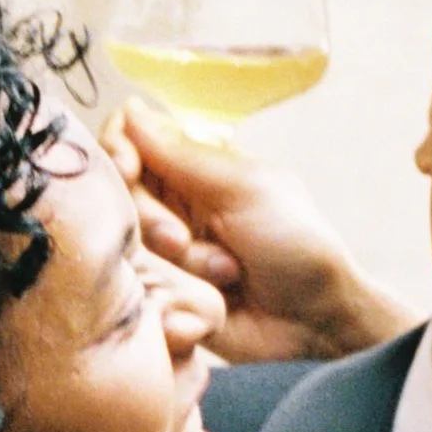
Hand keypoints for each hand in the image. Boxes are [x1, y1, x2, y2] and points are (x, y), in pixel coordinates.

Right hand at [104, 99, 409, 365]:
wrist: (315, 322)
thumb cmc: (296, 245)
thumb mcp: (245, 188)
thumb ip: (181, 153)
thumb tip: (131, 108)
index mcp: (191, 168)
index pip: (126, 140)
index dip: (117, 150)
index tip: (128, 167)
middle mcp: (170, 205)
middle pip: (116, 195)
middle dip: (149, 218)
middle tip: (182, 241)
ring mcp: (163, 253)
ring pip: (123, 244)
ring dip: (172, 263)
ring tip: (223, 274)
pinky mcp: (162, 295)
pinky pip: (134, 288)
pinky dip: (167, 296)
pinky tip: (204, 304)